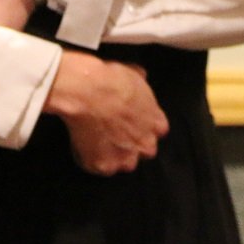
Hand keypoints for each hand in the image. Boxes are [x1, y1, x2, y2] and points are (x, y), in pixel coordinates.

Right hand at [44, 49, 168, 174]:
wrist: (89, 92)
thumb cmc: (111, 80)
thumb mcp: (134, 75)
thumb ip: (141, 85)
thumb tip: (140, 77)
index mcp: (157, 123)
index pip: (158, 132)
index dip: (144, 127)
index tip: (134, 122)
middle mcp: (146, 143)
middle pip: (145, 150)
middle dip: (133, 144)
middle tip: (116, 132)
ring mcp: (126, 158)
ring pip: (124, 163)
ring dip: (115, 156)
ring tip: (99, 141)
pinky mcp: (105, 166)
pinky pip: (100, 168)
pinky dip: (92, 159)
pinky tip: (85, 146)